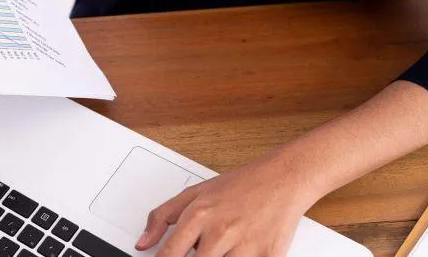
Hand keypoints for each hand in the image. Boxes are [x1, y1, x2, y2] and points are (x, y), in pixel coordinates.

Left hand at [136, 159, 318, 256]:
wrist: (284, 179)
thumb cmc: (241, 186)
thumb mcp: (195, 193)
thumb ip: (162, 217)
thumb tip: (143, 242)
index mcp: (199, 215)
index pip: (169, 255)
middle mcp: (221, 231)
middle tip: (203, 252)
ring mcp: (245, 246)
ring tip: (220, 249)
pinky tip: (236, 252)